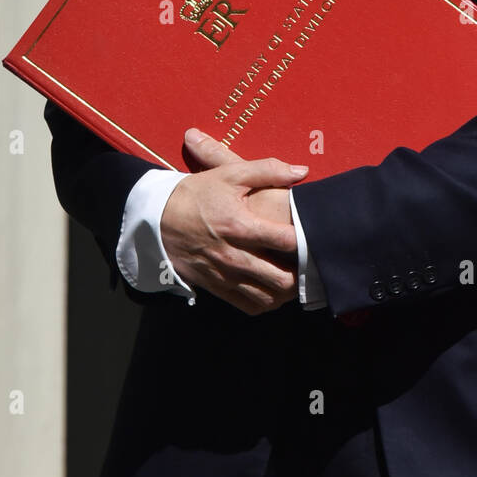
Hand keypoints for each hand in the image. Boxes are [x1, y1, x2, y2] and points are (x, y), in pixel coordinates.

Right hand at [159, 129, 306, 314]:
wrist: (157, 218)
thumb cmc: (198, 193)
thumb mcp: (230, 174)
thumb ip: (268, 170)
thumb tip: (302, 171)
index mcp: (239, 225)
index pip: (284, 240)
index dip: (307, 240)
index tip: (319, 236)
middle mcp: (233, 255)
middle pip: (281, 279)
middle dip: (303, 275)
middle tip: (314, 264)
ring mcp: (224, 274)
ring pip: (267, 298)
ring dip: (288, 292)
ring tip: (299, 278)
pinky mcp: (216, 287)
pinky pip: (249, 305)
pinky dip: (267, 302)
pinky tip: (275, 289)